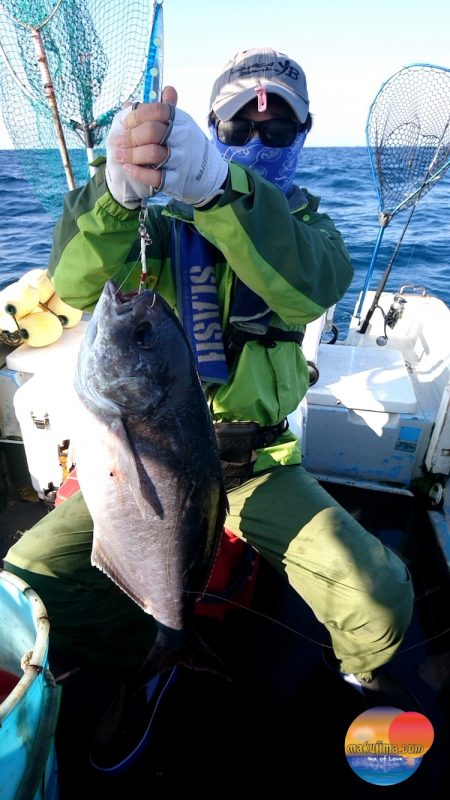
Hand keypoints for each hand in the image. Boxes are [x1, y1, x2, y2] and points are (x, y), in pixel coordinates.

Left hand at [106, 86, 227, 208]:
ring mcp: (180, 160)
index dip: (137, 115)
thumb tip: (137, 100)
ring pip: (152, 153)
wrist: (210, 175)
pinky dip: (138, 172)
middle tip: (118, 142)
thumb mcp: (180, 125)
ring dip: (131, 154)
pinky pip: (155, 177)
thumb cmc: (187, 147)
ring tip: (118, 155)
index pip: (157, 110)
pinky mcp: (176, 180)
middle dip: (130, 136)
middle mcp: (182, 138)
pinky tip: (128, 168)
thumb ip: (161, 112)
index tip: (126, 123)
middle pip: (152, 131)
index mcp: (181, 121)